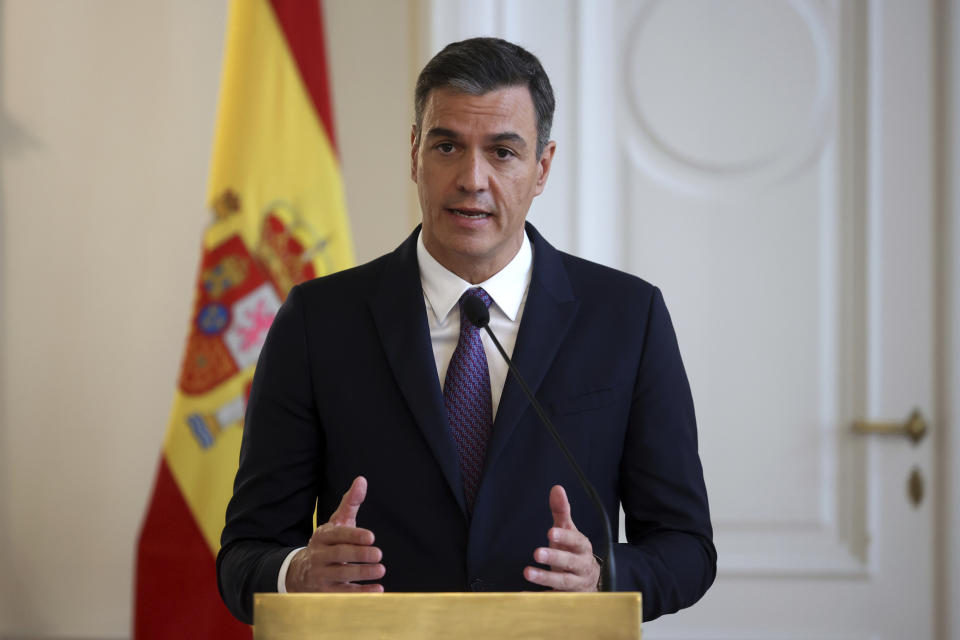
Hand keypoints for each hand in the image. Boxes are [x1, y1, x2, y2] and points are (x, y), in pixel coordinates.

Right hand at [285, 476, 385, 591]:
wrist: (300, 572)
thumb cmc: (328, 544)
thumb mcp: (337, 523)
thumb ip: (350, 503)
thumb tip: (362, 480)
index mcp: (322, 536)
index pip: (337, 534)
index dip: (354, 535)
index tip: (371, 537)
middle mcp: (319, 555)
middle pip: (339, 555)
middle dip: (359, 554)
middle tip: (378, 554)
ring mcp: (320, 575)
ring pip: (341, 575)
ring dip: (362, 573)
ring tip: (381, 569)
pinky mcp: (325, 593)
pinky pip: (344, 594)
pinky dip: (361, 593)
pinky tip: (378, 589)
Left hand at [523, 485, 599, 591]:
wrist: (590, 580)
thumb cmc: (575, 551)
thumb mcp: (569, 531)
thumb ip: (562, 511)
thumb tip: (556, 488)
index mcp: (582, 547)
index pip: (576, 541)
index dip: (564, 537)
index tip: (550, 532)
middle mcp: (581, 566)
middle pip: (570, 562)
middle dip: (554, 557)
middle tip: (537, 552)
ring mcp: (575, 584)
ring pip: (562, 582)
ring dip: (545, 578)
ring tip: (527, 572)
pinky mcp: (566, 597)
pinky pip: (553, 598)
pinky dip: (539, 597)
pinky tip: (524, 595)